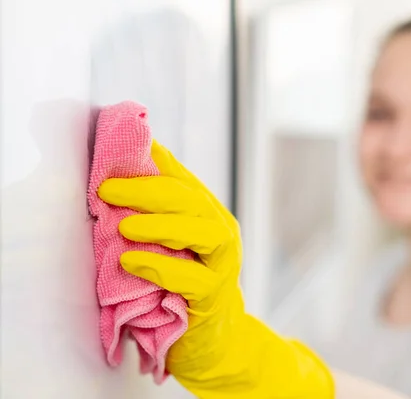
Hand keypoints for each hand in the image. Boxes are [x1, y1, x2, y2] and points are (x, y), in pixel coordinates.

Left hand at [98, 140, 333, 397]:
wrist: (215, 341)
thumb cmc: (184, 290)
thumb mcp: (170, 248)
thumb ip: (154, 218)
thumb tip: (121, 180)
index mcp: (208, 216)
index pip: (182, 180)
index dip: (153, 162)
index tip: (117, 147)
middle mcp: (221, 234)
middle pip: (192, 200)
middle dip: (148, 190)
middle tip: (107, 189)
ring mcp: (223, 265)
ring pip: (203, 231)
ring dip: (161, 224)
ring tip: (124, 226)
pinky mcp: (216, 297)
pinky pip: (194, 278)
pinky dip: (162, 267)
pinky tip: (131, 261)